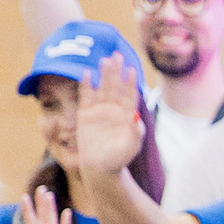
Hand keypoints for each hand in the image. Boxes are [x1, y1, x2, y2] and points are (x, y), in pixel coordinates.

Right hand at [75, 56, 146, 180]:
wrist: (100, 169)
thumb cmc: (118, 160)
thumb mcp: (130, 147)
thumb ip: (135, 133)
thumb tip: (137, 118)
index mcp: (127, 116)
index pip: (130, 95)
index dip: (131, 82)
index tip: (132, 69)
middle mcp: (114, 110)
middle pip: (116, 86)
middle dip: (117, 72)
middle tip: (117, 54)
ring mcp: (100, 110)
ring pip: (102, 88)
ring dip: (103, 74)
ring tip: (104, 59)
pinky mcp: (86, 114)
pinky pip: (86, 95)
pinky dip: (86, 84)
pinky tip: (86, 72)